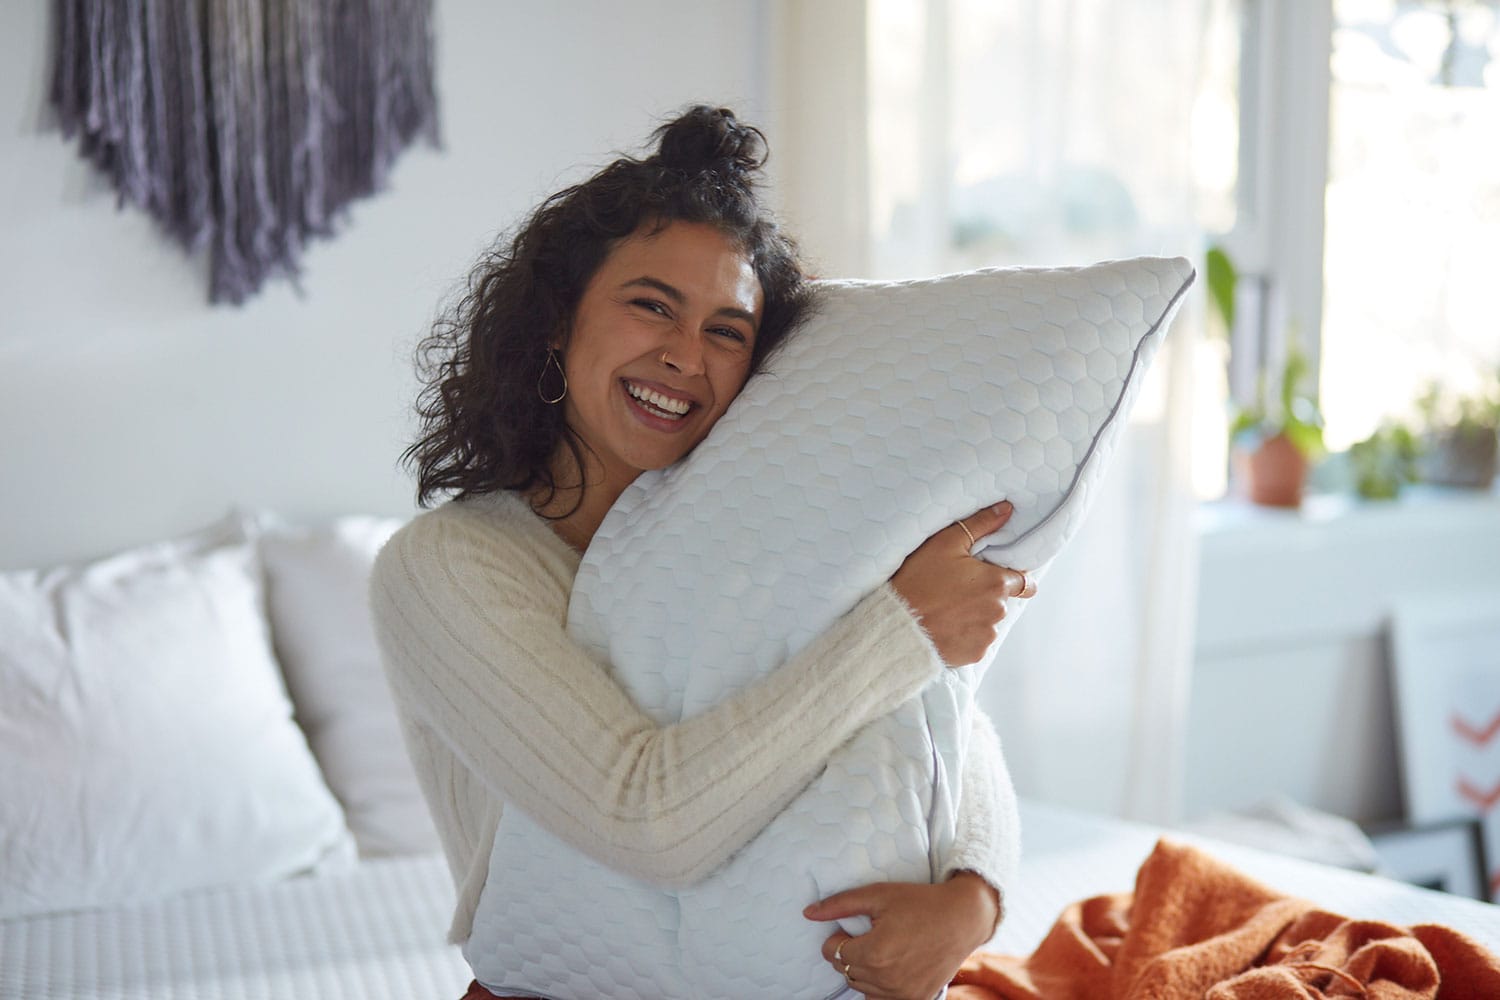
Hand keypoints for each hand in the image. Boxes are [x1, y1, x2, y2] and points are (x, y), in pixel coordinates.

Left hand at [804, 874, 1000, 999]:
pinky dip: (880, 987)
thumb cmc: (920, 903)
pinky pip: (882, 999)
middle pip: (846, 972)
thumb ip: (840, 905)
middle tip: (868, 935)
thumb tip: (809, 913)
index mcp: (875, 953)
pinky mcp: (916, 999)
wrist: (962, 918)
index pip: (834, 954)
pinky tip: (891, 966)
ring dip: (864, 970)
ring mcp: (902, 993)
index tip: (850, 929)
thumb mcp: (878, 895)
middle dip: (849, 954)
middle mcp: (887, 979)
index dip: (837, 939)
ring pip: (862, 988)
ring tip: (881, 948)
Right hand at [890, 502, 1036, 666]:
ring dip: (975, 616)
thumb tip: (1006, 510)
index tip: (991, 575)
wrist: (894, 626)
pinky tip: (943, 625)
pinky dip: (964, 634)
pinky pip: (976, 641)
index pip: (1024, 581)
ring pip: (989, 622)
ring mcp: (986, 636)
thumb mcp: (944, 544)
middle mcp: (998, 611)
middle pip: (1002, 601)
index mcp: (996, 583)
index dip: (1011, 576)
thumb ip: (979, 525)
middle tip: (956, 589)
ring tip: (946, 609)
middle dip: (986, 595)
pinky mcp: (974, 655)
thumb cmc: (917, 581)